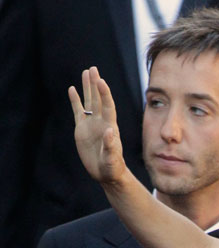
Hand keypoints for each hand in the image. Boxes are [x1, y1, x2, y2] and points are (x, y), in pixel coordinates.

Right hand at [68, 67, 125, 184]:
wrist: (107, 173)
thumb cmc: (112, 167)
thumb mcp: (112, 159)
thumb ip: (110, 146)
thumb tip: (108, 131)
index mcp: (110, 127)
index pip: (108, 106)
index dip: (105, 93)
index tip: (101, 80)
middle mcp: (101, 122)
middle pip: (98, 99)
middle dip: (95, 84)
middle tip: (93, 68)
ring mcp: (92, 124)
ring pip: (89, 102)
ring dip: (87, 87)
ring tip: (86, 72)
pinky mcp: (82, 129)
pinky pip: (78, 111)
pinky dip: (75, 100)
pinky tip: (72, 89)